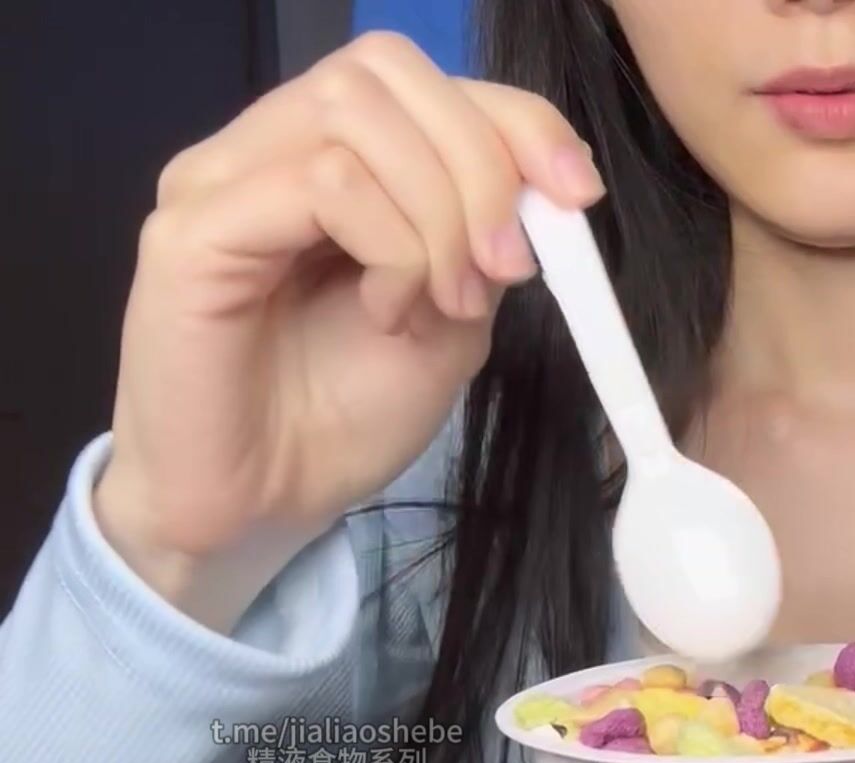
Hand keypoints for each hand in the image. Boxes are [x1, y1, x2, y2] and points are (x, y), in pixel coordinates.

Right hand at [95, 31, 601, 628]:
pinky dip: (390, 246)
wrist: (265, 511)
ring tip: (443, 303)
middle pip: (383, 71)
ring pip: (354, 115)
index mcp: (323, 157)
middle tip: (506, 268)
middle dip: (479, 162)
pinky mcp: (190, 232)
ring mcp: (218, 182)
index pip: (418, 79)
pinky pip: (320, 184)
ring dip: (438, 212)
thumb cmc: (343, 418)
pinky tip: (388, 313)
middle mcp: (261, 150)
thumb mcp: (454, 320)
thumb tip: (544, 184)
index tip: (577, 192)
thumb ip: (486, 238)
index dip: (513, 119)